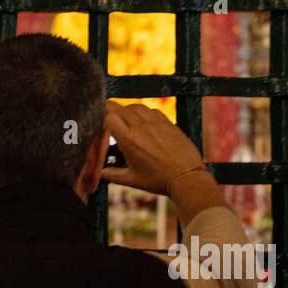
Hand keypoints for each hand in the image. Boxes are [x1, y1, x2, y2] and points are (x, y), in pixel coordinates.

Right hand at [102, 100, 226, 225]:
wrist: (187, 177)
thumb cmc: (159, 181)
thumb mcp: (132, 180)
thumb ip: (113, 175)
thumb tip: (100, 174)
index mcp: (129, 140)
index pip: (109, 116)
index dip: (102, 118)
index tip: (102, 125)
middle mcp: (141, 127)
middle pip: (120, 107)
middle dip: (111, 111)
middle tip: (109, 118)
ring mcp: (156, 123)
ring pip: (136, 106)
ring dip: (128, 111)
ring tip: (126, 120)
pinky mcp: (168, 123)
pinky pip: (152, 110)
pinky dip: (145, 113)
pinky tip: (145, 123)